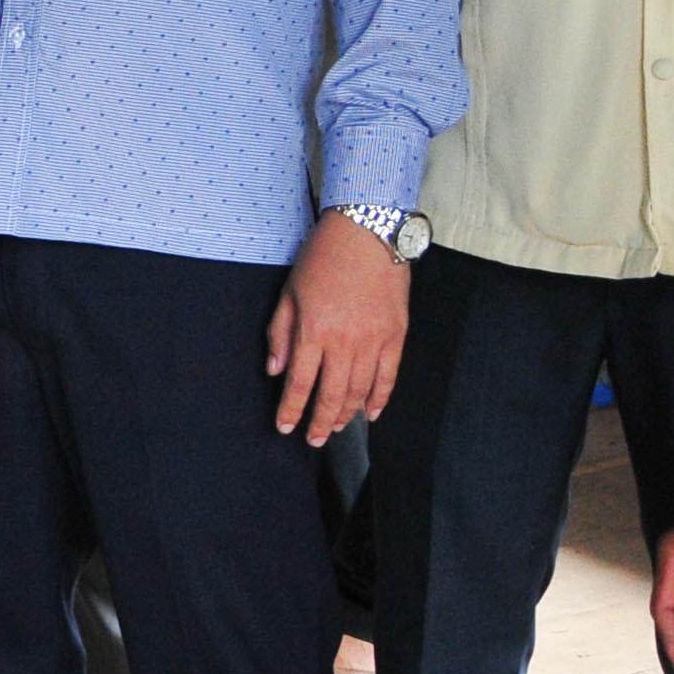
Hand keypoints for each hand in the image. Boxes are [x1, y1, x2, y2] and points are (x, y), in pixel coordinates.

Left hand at [267, 212, 409, 445]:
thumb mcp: (290, 292)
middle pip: (331, 394)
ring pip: (360, 391)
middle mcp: (345, 341)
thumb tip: (276, 371)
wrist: (368, 233)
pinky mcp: (397, 336)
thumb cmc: (323, 257)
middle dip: (320, 421)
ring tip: (336, 428)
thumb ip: (281, 333)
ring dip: (347, 414)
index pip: (301, 382)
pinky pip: (389, 377)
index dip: (292, 409)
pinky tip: (371, 413)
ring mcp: (375, 340)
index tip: (285, 427)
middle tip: (314, 440)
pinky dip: (380, 398)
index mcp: (314, 330)